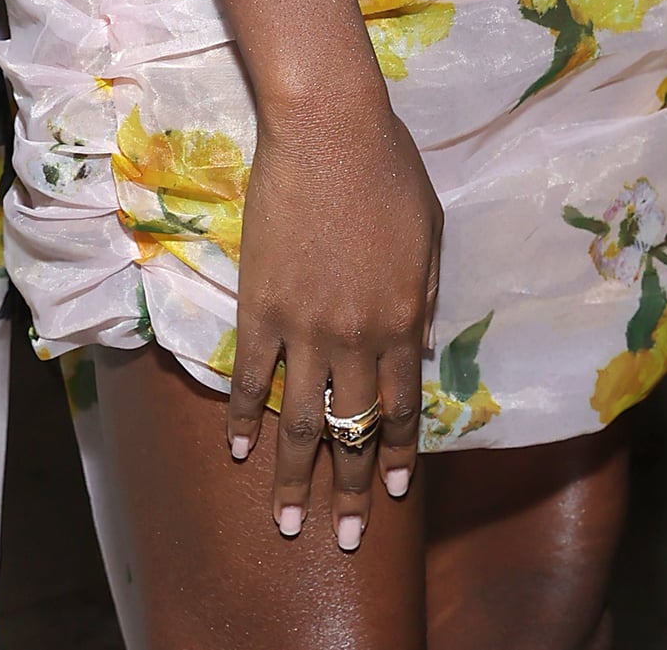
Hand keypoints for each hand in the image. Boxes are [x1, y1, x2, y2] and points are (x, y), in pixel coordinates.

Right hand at [226, 60, 442, 547]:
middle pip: (352, 428)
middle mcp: (355, 336)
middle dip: (349, 488)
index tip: (390, 494)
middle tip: (342, 537)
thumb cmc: (389, 168)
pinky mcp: (259, 307)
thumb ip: (422, 297)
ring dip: (293, 478)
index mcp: (402, 318)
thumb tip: (418, 350)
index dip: (394, 454)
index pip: (401, 406)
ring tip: (288, 522)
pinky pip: (250, 377)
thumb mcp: (429, 233)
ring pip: (300, 421)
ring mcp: (303, 326)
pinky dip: (242, 419)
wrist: (328, 129)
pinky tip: (237, 452)